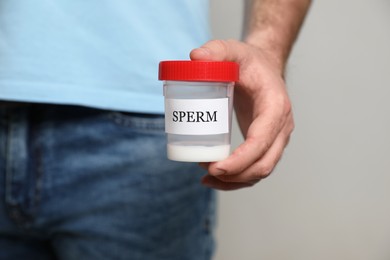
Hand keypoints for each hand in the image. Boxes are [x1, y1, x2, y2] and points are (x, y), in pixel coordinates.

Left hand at [190, 39, 293, 190]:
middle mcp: (281, 126)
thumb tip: (194, 58)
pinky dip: (238, 178)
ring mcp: (277, 137)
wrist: (264, 67)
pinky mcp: (266, 143)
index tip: (215, 167)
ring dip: (235, 181)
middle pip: (264, 163)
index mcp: (275, 106)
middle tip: (206, 172)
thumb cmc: (249, 61)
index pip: (262, 140)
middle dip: (236, 175)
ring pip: (261, 170)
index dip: (241, 159)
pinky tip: (217, 178)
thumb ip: (216, 50)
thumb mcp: (233, 49)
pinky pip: (256, 167)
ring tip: (206, 178)